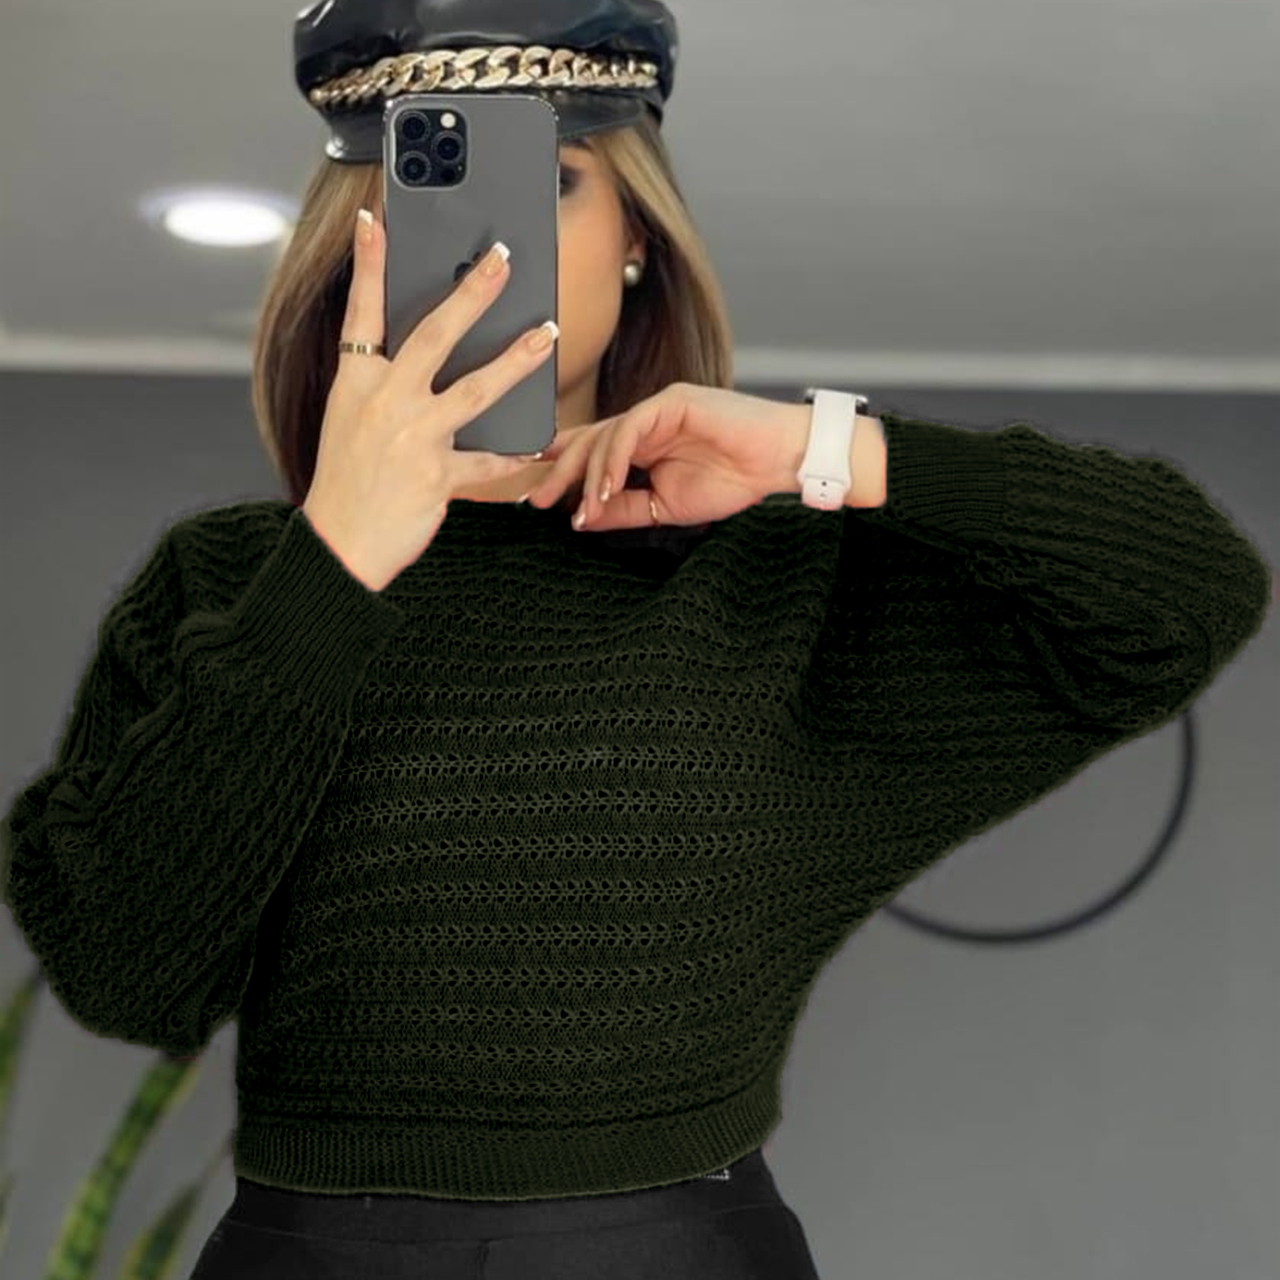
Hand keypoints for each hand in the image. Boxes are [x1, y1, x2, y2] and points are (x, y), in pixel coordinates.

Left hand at [526, 383, 801, 529]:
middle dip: (559, 471)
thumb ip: (625, 509)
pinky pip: (629, 427)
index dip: (561, 470)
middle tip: (537, 500)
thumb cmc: (732, 479)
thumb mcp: (665, 506)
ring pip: (604, 434)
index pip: (592, 452)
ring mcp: (656, 408)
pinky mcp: (671, 401)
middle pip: (588, 440)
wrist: (777, 462)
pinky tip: (606, 486)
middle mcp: (644, 421)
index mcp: (642, 443)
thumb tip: (582, 519)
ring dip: (588, 474)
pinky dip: (613, 458)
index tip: (536, 498)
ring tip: (583, 508)